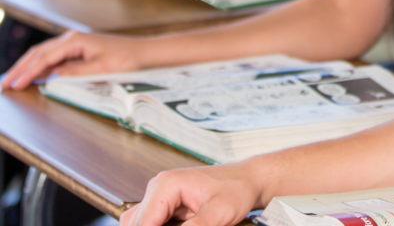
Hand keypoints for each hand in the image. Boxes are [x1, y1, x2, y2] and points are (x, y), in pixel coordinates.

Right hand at [0, 30, 146, 89]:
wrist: (142, 52)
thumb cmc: (125, 60)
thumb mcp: (99, 69)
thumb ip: (74, 72)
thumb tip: (52, 75)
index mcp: (76, 40)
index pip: (45, 58)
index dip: (28, 73)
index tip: (14, 86)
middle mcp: (72, 38)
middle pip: (38, 53)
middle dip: (20, 68)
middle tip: (3, 84)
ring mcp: (74, 42)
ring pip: (43, 54)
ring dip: (26, 66)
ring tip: (11, 80)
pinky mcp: (77, 48)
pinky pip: (52, 57)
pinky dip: (39, 66)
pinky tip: (31, 75)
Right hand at [120, 164, 258, 225]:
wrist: (248, 180)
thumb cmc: (237, 191)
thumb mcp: (218, 215)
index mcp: (166, 186)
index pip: (142, 225)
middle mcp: (158, 188)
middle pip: (137, 225)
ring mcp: (160, 196)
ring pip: (139, 224)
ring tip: (190, 224)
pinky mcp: (165, 204)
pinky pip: (150, 224)